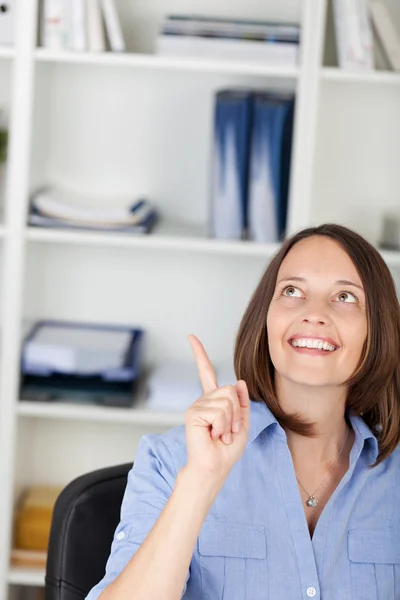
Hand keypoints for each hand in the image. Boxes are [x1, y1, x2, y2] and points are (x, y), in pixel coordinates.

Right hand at [184, 335, 249, 481]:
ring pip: (226, 400)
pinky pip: (219, 411)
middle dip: (236, 413)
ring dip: (230, 422)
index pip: (206, 372)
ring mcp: (197, 405)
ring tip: (220, 434)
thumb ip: (242, 402)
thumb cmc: (226, 450)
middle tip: (227, 431)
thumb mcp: (242, 423)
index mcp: (213, 401)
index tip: (191, 337)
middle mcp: (203, 400)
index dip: (199, 354)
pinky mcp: (193, 413)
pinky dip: (222, 426)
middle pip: (229, 390)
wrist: (214, 468)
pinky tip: (213, 435)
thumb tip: (238, 381)